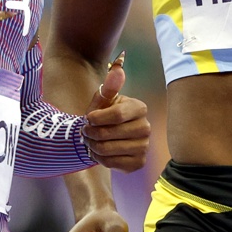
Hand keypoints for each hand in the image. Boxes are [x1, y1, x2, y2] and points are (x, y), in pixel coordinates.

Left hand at [83, 52, 150, 171]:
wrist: (105, 136)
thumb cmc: (103, 115)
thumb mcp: (103, 100)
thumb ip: (109, 87)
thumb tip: (118, 69)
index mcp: (139, 108)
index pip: (117, 115)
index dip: (97, 118)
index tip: (87, 118)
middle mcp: (146, 127)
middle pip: (110, 133)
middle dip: (91, 133)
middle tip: (85, 132)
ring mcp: (144, 146)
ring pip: (108, 149)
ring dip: (92, 146)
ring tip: (89, 141)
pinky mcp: (138, 162)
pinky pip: (112, 162)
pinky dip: (99, 158)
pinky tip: (97, 151)